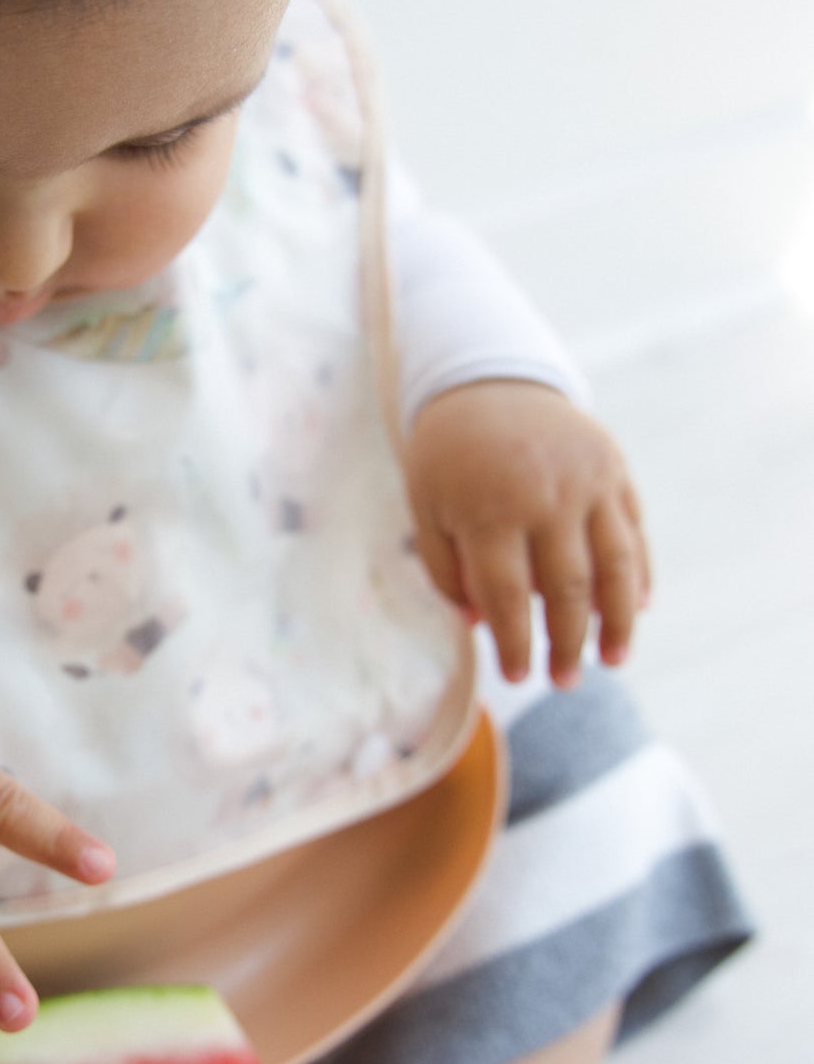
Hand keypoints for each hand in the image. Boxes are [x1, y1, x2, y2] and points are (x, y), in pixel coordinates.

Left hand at [403, 380, 650, 685]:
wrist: (487, 383)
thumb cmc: (447, 457)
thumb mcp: (426, 506)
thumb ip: (447, 568)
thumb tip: (480, 625)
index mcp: (489, 507)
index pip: (507, 595)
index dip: (514, 643)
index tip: (516, 677)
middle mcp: (545, 496)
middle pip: (566, 588)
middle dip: (567, 643)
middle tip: (563, 681)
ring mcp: (587, 481)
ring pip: (614, 566)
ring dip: (616, 622)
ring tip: (612, 662)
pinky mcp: (615, 469)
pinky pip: (634, 532)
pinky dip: (638, 574)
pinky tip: (636, 610)